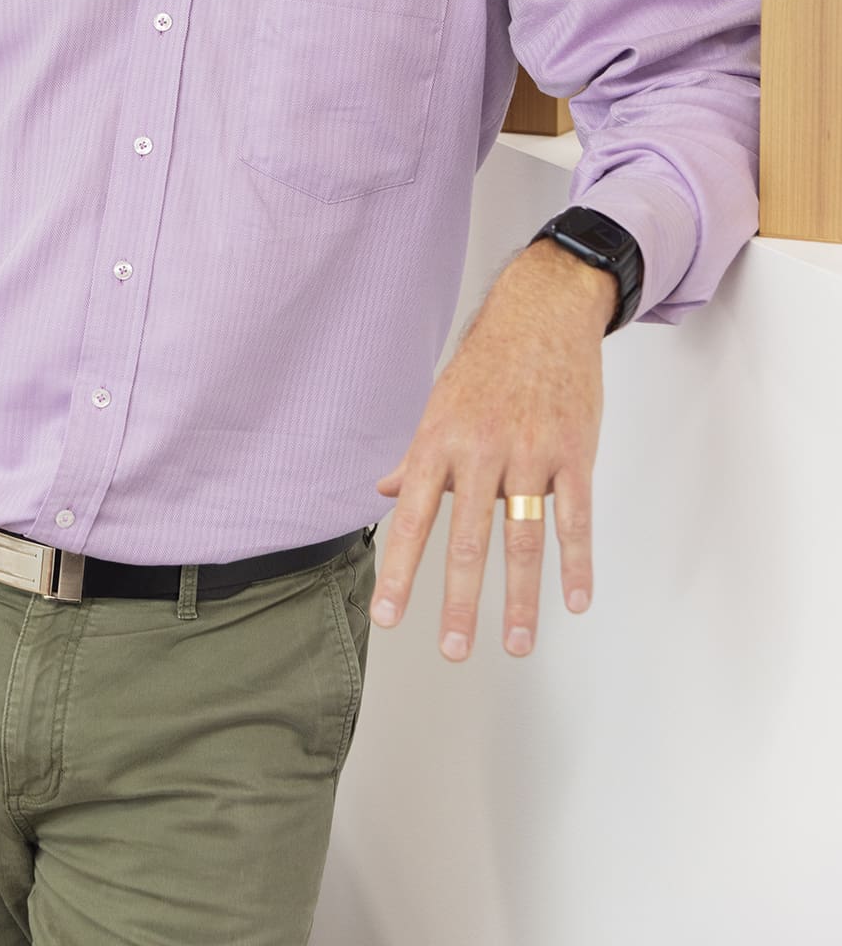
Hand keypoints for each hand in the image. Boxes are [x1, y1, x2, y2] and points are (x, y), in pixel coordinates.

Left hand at [368, 241, 612, 658]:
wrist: (543, 311)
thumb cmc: (488, 362)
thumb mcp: (441, 405)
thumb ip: (416, 459)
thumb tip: (383, 493)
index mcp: (440, 442)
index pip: (411, 519)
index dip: (399, 573)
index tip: (389, 620)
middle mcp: (481, 451)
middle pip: (467, 539)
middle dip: (460, 602)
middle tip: (454, 650)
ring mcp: (530, 452)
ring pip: (523, 537)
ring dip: (521, 598)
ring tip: (518, 644)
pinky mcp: (574, 452)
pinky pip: (575, 517)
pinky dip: (577, 563)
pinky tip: (574, 600)